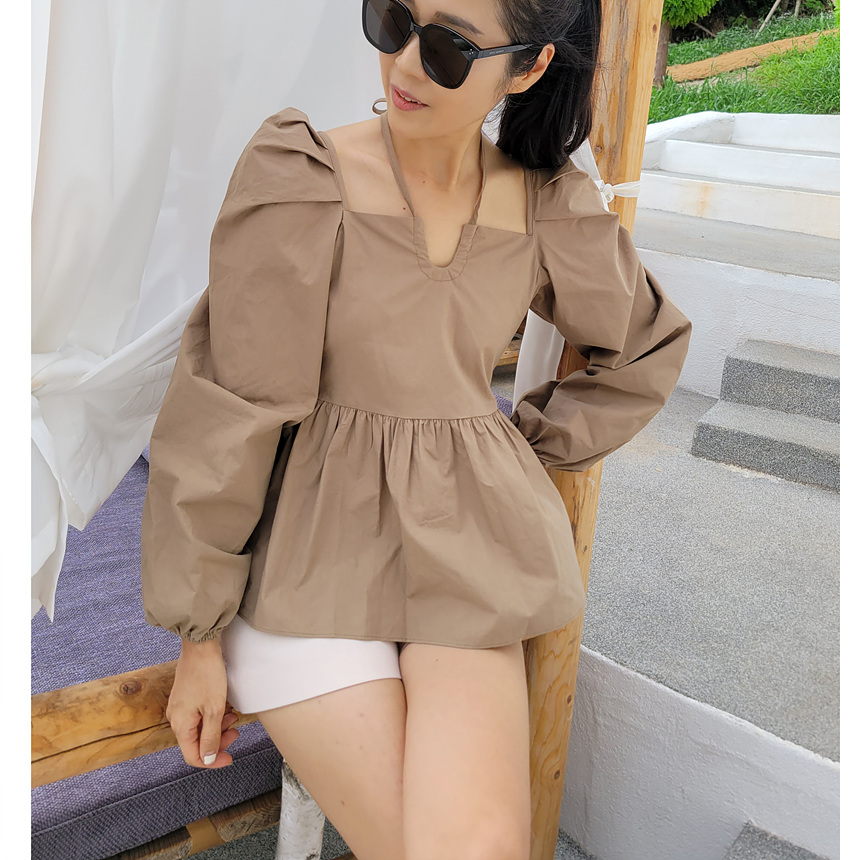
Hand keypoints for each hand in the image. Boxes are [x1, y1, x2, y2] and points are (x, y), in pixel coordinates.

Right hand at [166, 638, 240, 767]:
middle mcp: (176, 718)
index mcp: (180, 725)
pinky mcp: (186, 697)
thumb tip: (208, 759)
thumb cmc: (207, 674)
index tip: (229, 757)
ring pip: (200, 729)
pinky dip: (213, 717)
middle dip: (218, 742)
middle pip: (197, 743)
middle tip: (235, 733)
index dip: (212, 761)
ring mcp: (181, 707)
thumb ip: (211, 737)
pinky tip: (226, 709)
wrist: (201, 645)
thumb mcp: (214, 709)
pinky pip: (199, 715)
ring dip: (218, 728)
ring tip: (233, 718)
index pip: (193, 756)